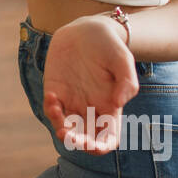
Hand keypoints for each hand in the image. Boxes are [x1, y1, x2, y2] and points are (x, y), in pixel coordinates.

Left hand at [41, 16, 139, 153]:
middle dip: (77, 143)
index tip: (93, 145)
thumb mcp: (123, 60)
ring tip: (59, 118)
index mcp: (110, 108)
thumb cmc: (109, 46)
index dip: (101, 147)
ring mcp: (72, 102)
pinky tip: (52, 96)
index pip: (107, 138)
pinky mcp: (56, 91)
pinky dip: (50, 110)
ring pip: (65, 128)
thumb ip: (127, 81)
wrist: (87, 29)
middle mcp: (91, 109)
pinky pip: (52, 109)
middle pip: (85, 139)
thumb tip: (118, 103)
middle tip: (70, 136)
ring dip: (61, 130)